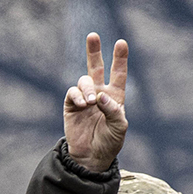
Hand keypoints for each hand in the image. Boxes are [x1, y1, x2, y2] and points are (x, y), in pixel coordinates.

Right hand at [64, 32, 128, 171]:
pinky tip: (82, 105)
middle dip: (94, 51)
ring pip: (84, 81)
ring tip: (89, 102)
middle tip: (92, 35)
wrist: (91, 157)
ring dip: (87, 88)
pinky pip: (72, 93)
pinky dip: (77, 96)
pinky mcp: (71, 106)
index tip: (121, 43)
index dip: (120, 58)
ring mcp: (84, 99)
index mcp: (115, 97)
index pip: (118, 74)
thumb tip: (100, 95)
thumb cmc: (109, 143)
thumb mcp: (118, 128)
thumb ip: (113, 110)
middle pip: (96, 67)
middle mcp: (99, 94)